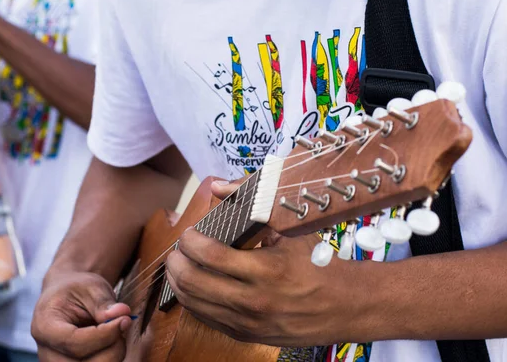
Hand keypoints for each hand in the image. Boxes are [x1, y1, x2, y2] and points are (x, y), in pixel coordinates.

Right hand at [32, 272, 132, 360]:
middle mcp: (47, 351)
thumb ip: (104, 302)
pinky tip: (112, 340)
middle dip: (111, 348)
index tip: (125, 320)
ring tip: (117, 331)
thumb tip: (123, 313)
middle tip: (124, 324)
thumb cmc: (76, 289)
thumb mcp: (91, 286)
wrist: (66, 296)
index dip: (104, 335)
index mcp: (44, 326)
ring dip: (112, 354)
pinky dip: (110, 358)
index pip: (74, 343)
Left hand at [165, 181, 376, 346]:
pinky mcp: (245, 336)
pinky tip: (195, 286)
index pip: (211, 254)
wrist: (345, 307)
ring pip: (193, 303)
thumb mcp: (291, 232)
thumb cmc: (318, 264)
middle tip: (179, 249)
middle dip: (176, 261)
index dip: (191, 240)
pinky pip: (205, 318)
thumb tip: (219, 185)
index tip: (190, 232)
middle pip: (193, 281)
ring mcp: (247, 322)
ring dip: (179, 281)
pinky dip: (193, 301)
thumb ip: (252, 206)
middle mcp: (253, 300)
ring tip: (181, 265)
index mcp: (266, 270)